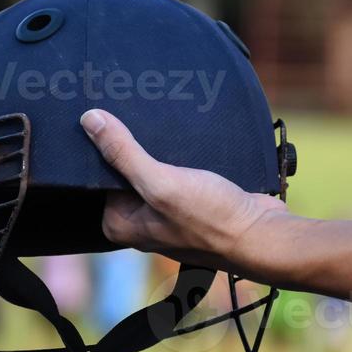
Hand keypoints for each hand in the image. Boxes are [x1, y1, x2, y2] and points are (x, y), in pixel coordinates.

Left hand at [80, 109, 288, 271]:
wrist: (262, 234)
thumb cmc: (211, 219)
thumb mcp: (160, 183)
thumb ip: (124, 153)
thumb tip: (89, 121)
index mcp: (120, 223)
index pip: (100, 174)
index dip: (106, 147)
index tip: (112, 120)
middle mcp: (140, 220)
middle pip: (127, 170)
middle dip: (136, 146)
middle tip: (141, 117)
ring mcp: (167, 212)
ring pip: (154, 167)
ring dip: (161, 148)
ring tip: (167, 127)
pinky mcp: (192, 202)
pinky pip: (177, 171)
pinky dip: (181, 156)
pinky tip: (187, 140)